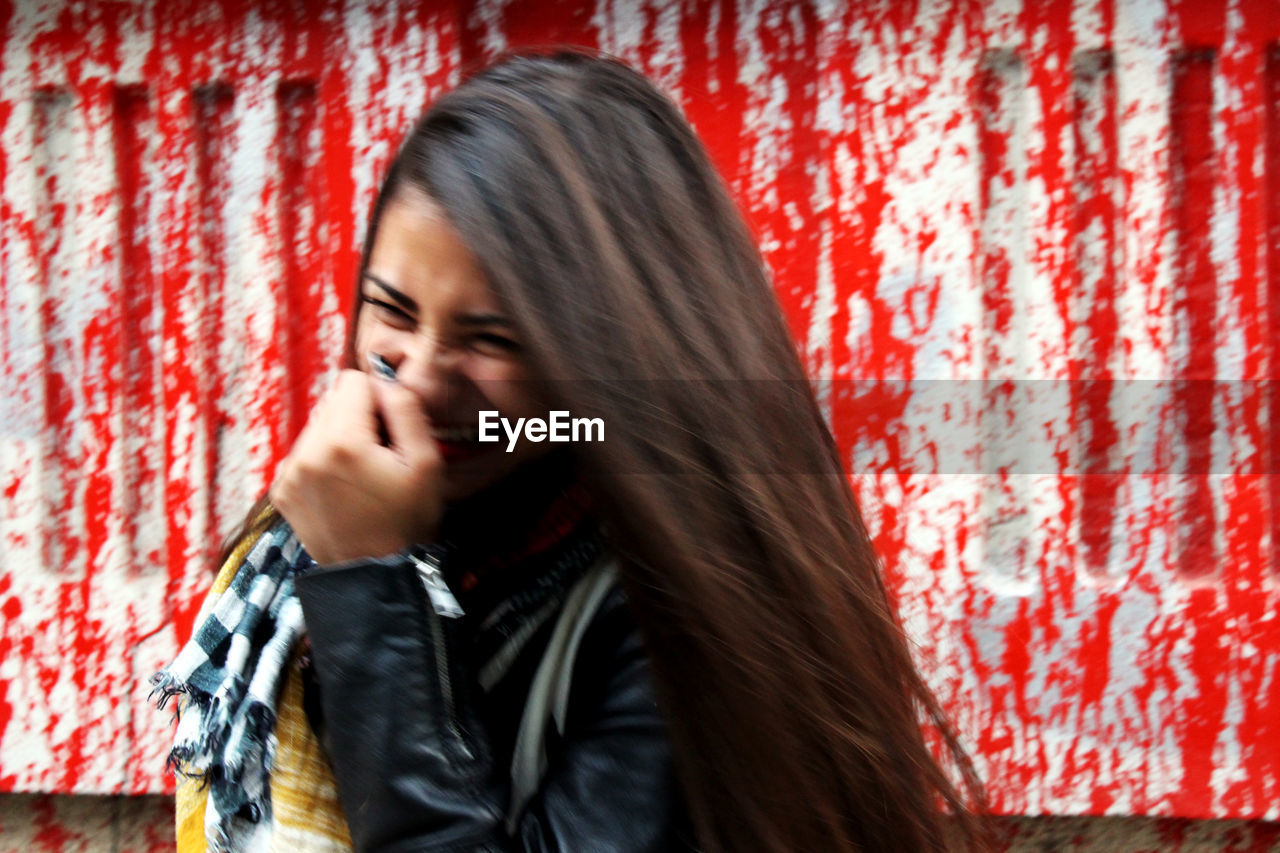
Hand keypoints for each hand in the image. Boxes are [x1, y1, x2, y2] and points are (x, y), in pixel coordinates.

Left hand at [270, 369, 442, 564]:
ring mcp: (289, 473)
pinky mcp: (282, 491)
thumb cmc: (407, 522)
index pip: (353, 380)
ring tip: (362, 476)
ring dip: (340, 439)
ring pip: (318, 426)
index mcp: (342, 441)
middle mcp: (306, 452)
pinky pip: (305, 453)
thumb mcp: (426, 463)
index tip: (392, 432)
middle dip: (359, 419)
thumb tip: (385, 381)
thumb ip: (406, 409)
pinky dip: (324, 461)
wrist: (375, 576)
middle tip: (379, 457)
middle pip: (333, 401)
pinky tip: (343, 488)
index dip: (380, 400)